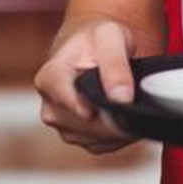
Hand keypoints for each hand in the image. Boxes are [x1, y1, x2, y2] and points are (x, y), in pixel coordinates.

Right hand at [33, 19, 140, 154]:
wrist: (95, 50)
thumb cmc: (98, 40)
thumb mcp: (110, 39)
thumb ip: (115, 66)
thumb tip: (122, 99)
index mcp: (49, 77)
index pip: (62, 97)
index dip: (80, 105)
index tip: (94, 110)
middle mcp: (51, 105)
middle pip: (83, 123)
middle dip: (112, 114)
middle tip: (133, 98)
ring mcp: (63, 125)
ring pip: (95, 137)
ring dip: (117, 125)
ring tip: (130, 102)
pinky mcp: (79, 137)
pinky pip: (103, 144)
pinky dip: (119, 134)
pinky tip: (125, 114)